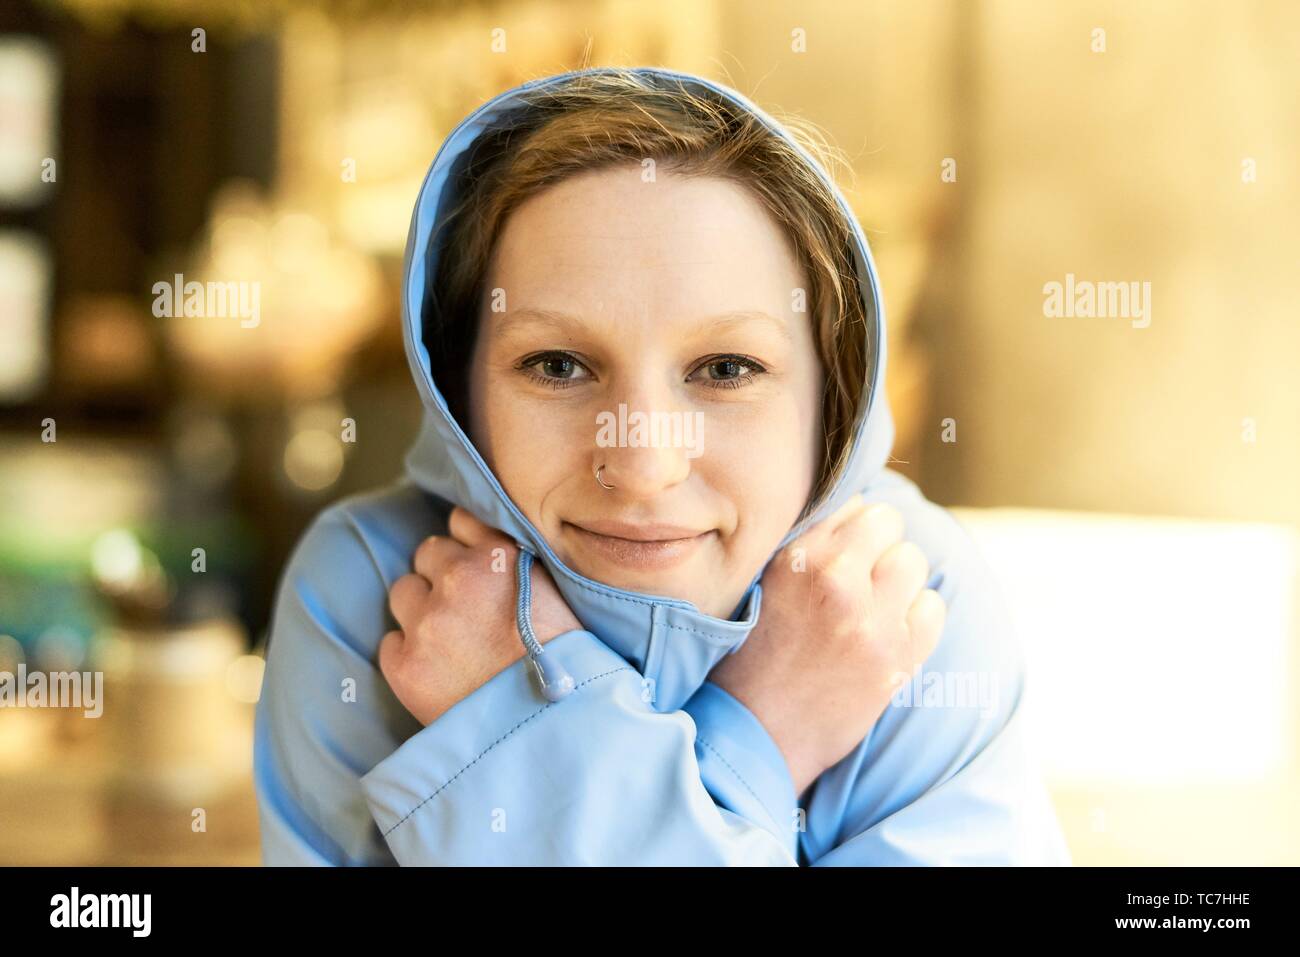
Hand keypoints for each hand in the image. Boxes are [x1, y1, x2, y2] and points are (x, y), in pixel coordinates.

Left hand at [380, 506, 581, 725]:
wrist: (554, 729)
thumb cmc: (569, 665)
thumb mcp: (559, 593)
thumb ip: (520, 563)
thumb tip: (490, 549)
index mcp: (501, 555)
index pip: (461, 522)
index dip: (467, 547)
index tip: (474, 567)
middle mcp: (458, 578)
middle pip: (427, 553)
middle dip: (441, 576)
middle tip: (463, 610)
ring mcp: (428, 622)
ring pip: (403, 592)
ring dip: (420, 610)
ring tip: (448, 642)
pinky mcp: (405, 665)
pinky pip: (390, 643)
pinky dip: (408, 654)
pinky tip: (438, 672)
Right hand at [708, 495, 946, 795]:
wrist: (757, 732)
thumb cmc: (753, 654)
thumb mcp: (762, 583)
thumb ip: (804, 544)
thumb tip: (853, 510)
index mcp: (796, 558)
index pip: (850, 504)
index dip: (848, 526)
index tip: (841, 549)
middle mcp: (836, 582)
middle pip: (887, 523)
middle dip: (877, 544)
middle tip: (861, 574)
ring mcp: (871, 621)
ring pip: (913, 560)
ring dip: (898, 578)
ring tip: (875, 603)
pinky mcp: (897, 658)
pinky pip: (932, 607)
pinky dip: (918, 614)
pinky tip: (890, 630)